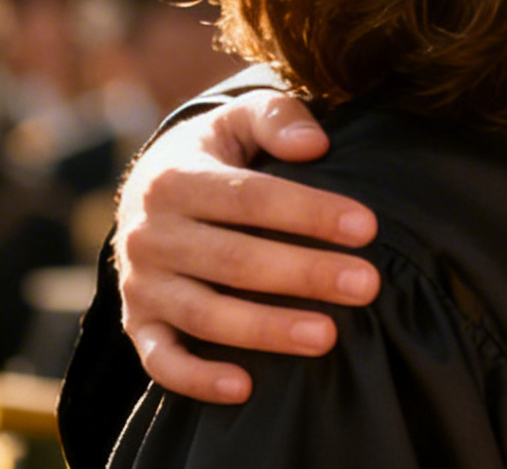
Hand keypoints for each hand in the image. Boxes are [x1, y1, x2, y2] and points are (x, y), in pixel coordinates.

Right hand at [113, 93, 380, 402]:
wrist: (146, 193)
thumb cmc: (215, 155)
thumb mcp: (239, 119)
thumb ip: (276, 118)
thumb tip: (315, 145)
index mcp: (176, 178)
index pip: (250, 198)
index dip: (309, 212)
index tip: (368, 227)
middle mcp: (151, 234)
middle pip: (234, 259)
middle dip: (305, 273)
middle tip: (367, 285)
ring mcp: (141, 285)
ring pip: (204, 314)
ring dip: (267, 330)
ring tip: (328, 337)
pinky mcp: (138, 325)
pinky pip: (161, 361)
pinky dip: (197, 379)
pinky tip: (246, 388)